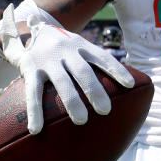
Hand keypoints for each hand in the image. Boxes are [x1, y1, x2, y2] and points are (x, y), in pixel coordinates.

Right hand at [0, 3, 135, 133]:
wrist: (34, 31)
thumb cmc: (66, 48)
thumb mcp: (80, 46)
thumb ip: (95, 62)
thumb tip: (127, 88)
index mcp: (82, 45)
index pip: (103, 57)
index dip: (117, 69)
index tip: (130, 85)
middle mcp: (66, 51)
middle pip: (84, 71)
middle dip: (95, 90)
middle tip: (106, 110)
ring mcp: (48, 60)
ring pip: (62, 82)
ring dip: (72, 101)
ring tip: (82, 120)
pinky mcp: (30, 68)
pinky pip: (33, 92)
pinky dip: (35, 111)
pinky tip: (36, 129)